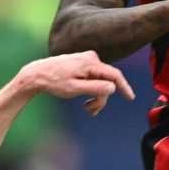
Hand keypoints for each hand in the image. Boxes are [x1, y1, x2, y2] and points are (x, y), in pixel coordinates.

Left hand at [18, 52, 135, 115]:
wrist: (38, 74)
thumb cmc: (54, 82)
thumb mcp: (75, 89)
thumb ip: (94, 88)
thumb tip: (112, 88)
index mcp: (90, 63)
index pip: (114, 75)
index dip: (124, 87)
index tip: (130, 98)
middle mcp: (91, 58)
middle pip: (107, 82)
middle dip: (101, 98)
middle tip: (90, 111)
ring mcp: (88, 60)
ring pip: (101, 82)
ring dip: (96, 96)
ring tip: (86, 108)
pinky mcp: (84, 64)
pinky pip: (94, 79)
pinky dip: (92, 90)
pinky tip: (85, 100)